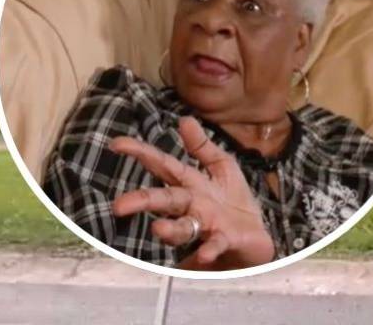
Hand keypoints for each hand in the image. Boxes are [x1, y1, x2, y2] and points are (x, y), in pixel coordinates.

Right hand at [110, 116, 276, 270]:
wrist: (255, 237)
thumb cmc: (233, 201)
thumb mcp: (221, 167)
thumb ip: (202, 147)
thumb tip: (184, 119)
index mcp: (191, 184)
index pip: (163, 166)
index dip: (142, 153)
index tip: (117, 143)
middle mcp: (192, 206)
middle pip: (165, 200)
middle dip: (143, 201)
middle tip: (120, 206)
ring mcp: (206, 224)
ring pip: (183, 227)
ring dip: (170, 229)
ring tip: (158, 229)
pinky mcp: (225, 240)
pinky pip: (215, 244)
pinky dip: (209, 249)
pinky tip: (205, 253)